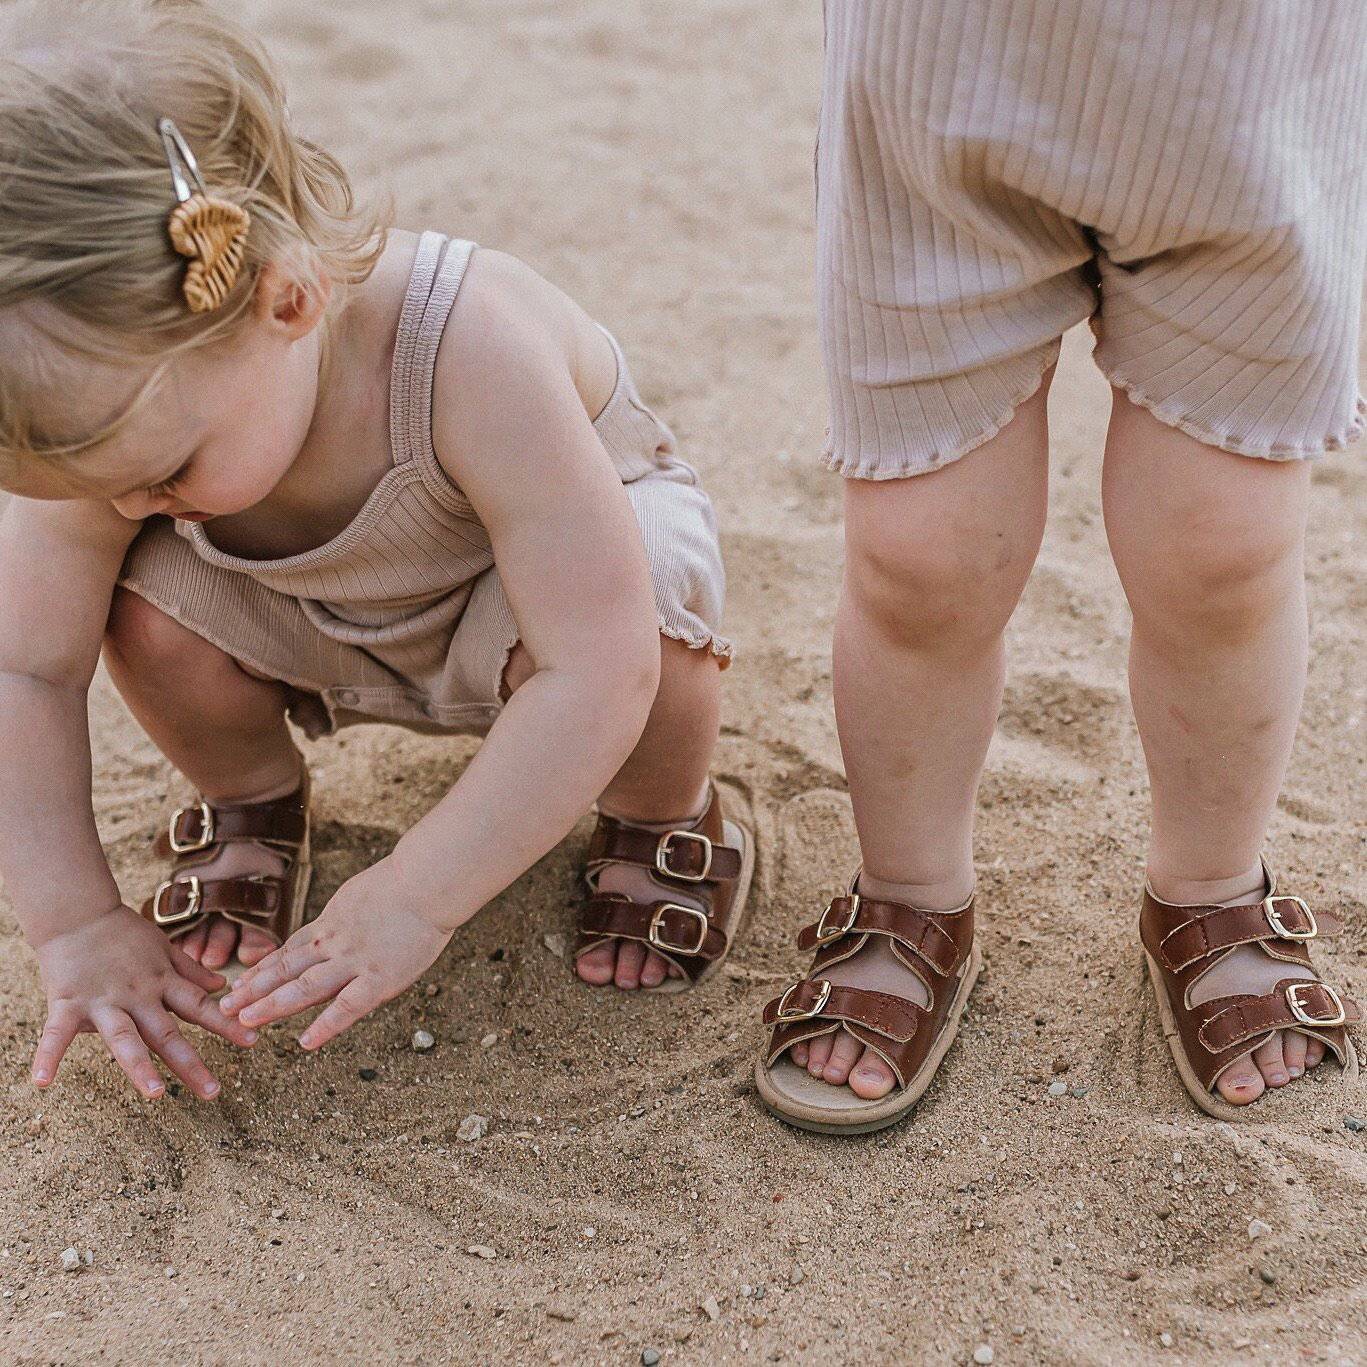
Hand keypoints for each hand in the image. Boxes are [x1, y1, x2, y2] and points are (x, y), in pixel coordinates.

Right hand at [32, 904, 257, 1099]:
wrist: (79, 913)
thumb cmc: (123, 933)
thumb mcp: (164, 947)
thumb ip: (191, 970)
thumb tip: (222, 986)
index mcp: (162, 983)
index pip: (200, 1007)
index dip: (227, 1024)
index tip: (252, 1041)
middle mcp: (138, 995)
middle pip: (168, 1033)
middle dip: (191, 1063)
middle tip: (213, 1092)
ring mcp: (104, 1001)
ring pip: (125, 1038)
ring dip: (140, 1066)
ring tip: (155, 1094)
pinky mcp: (68, 1003)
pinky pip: (56, 1034)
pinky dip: (48, 1056)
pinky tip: (43, 1083)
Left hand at [219, 858, 452, 1048]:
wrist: (428, 881)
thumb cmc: (406, 884)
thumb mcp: (361, 895)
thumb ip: (345, 917)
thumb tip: (333, 927)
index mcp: (330, 924)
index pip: (287, 952)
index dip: (261, 971)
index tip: (238, 986)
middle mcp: (334, 945)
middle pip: (285, 970)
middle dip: (253, 990)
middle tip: (225, 1008)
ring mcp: (354, 962)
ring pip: (305, 987)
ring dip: (272, 1005)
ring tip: (245, 1021)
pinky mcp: (379, 979)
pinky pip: (347, 1007)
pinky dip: (326, 1026)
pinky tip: (306, 1043)